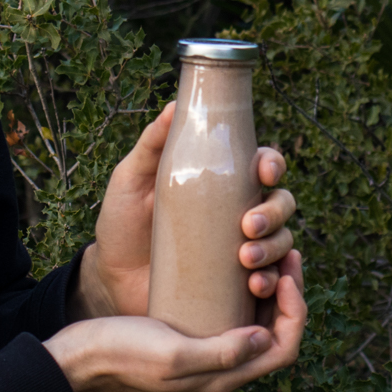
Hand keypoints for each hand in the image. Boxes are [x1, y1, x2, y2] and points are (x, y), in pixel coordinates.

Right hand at [45, 250, 306, 391]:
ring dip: (267, 287)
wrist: (79, 356)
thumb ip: (221, 353)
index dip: (295, 311)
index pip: (284, 348)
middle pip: (276, 332)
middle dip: (288, 293)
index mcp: (224, 377)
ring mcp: (207, 351)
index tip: (286, 274)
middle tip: (284, 252)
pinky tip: (233, 260)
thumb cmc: (121, 353)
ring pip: (256, 319)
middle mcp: (222, 368)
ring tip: (261, 252)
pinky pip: (231, 311)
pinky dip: (242, 288)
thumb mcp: (174, 354)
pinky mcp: (191, 334)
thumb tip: (264, 337)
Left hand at [73, 101, 298, 318]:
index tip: (264, 173)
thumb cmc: (122, 222)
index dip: (273, 165)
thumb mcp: (131, 178)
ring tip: (246, 260)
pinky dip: (272, 282)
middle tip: (247, 227)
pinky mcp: (234, 285)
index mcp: (222, 184)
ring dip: (274, 249)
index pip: (263, 167)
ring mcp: (240, 250)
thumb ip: (151, 143)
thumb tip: (174, 106)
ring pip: (282, 242)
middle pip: (281, 205)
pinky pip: (270, 283)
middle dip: (274, 213)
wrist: (110, 277)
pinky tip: (257, 285)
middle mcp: (238, 214)